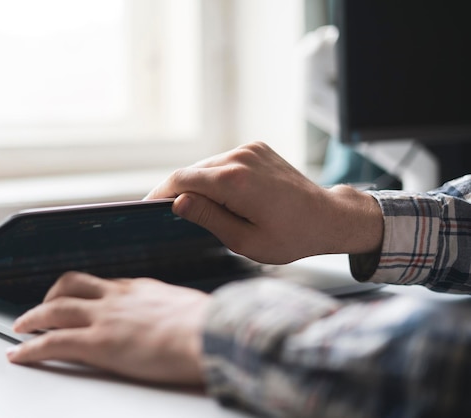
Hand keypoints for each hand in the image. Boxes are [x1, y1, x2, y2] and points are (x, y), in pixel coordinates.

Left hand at [6, 271, 209, 384]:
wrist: (208, 332)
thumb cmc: (206, 324)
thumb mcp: (186, 307)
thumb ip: (171, 311)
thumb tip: (179, 321)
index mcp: (138, 288)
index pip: (100, 284)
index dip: (82, 291)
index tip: (76, 297)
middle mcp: (115, 297)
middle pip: (70, 285)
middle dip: (50, 295)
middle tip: (41, 308)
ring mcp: (104, 318)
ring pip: (54, 309)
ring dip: (32, 317)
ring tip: (20, 327)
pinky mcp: (97, 344)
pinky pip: (52, 342)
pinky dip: (30, 348)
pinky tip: (18, 355)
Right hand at [146, 141, 382, 263]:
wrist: (328, 217)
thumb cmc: (291, 236)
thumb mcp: (245, 240)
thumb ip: (208, 218)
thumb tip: (177, 203)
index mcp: (235, 182)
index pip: (181, 180)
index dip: (160, 194)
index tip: (148, 208)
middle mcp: (240, 158)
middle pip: (191, 172)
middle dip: (179, 192)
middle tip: (173, 216)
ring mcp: (249, 149)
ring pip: (206, 165)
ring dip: (199, 185)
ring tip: (204, 210)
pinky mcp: (257, 148)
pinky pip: (224, 161)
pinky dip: (217, 177)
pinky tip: (225, 198)